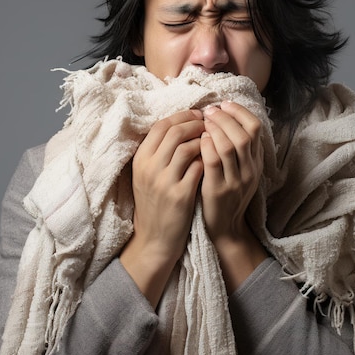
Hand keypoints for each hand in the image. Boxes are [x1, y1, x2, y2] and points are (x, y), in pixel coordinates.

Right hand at [120, 109, 204, 306]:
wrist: (155, 239)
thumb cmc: (154, 204)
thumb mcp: (146, 176)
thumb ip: (158, 152)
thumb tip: (180, 125)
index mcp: (140, 160)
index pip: (161, 126)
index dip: (181, 116)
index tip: (197, 115)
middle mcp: (149, 168)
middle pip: (175, 132)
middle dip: (195, 124)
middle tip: (209, 124)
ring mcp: (164, 181)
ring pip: (188, 147)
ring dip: (204, 140)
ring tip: (213, 140)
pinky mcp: (180, 195)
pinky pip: (199, 167)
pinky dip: (208, 159)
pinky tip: (213, 160)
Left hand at [200, 101, 267, 290]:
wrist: (226, 229)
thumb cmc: (227, 195)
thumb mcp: (239, 171)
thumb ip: (236, 149)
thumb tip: (224, 117)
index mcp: (256, 162)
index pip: (255, 128)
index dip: (240, 112)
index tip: (224, 104)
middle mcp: (250, 170)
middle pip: (244, 134)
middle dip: (225, 117)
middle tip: (210, 110)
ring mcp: (236, 181)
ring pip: (231, 145)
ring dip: (215, 128)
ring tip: (203, 121)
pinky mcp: (219, 190)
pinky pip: (214, 162)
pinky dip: (207, 146)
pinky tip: (200, 140)